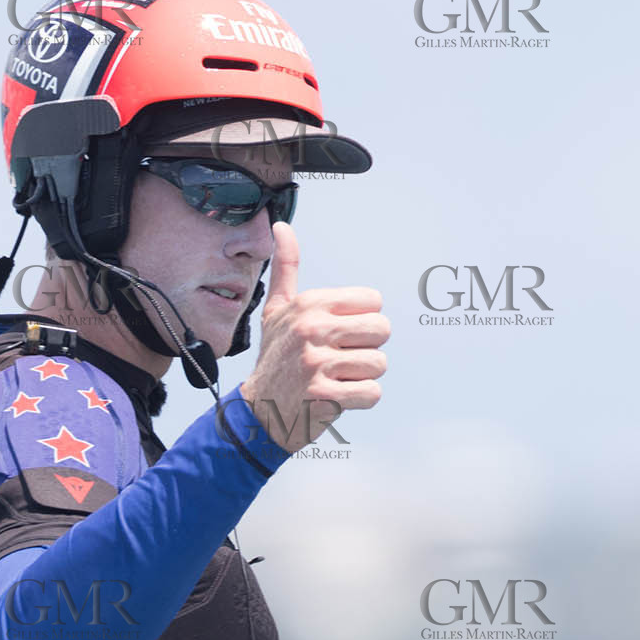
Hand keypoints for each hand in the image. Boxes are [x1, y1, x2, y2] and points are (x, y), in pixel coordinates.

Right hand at [240, 221, 390, 453]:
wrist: (257, 411)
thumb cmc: (274, 358)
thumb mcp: (277, 309)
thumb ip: (286, 268)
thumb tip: (282, 227)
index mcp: (308, 305)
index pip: (373, 302)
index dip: (363, 320)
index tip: (341, 333)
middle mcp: (310, 330)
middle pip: (382, 330)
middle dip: (367, 348)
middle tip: (342, 358)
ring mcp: (316, 364)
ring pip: (379, 364)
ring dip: (363, 375)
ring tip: (336, 377)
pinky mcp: (323, 396)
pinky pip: (372, 393)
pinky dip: (361, 398)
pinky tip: (338, 395)